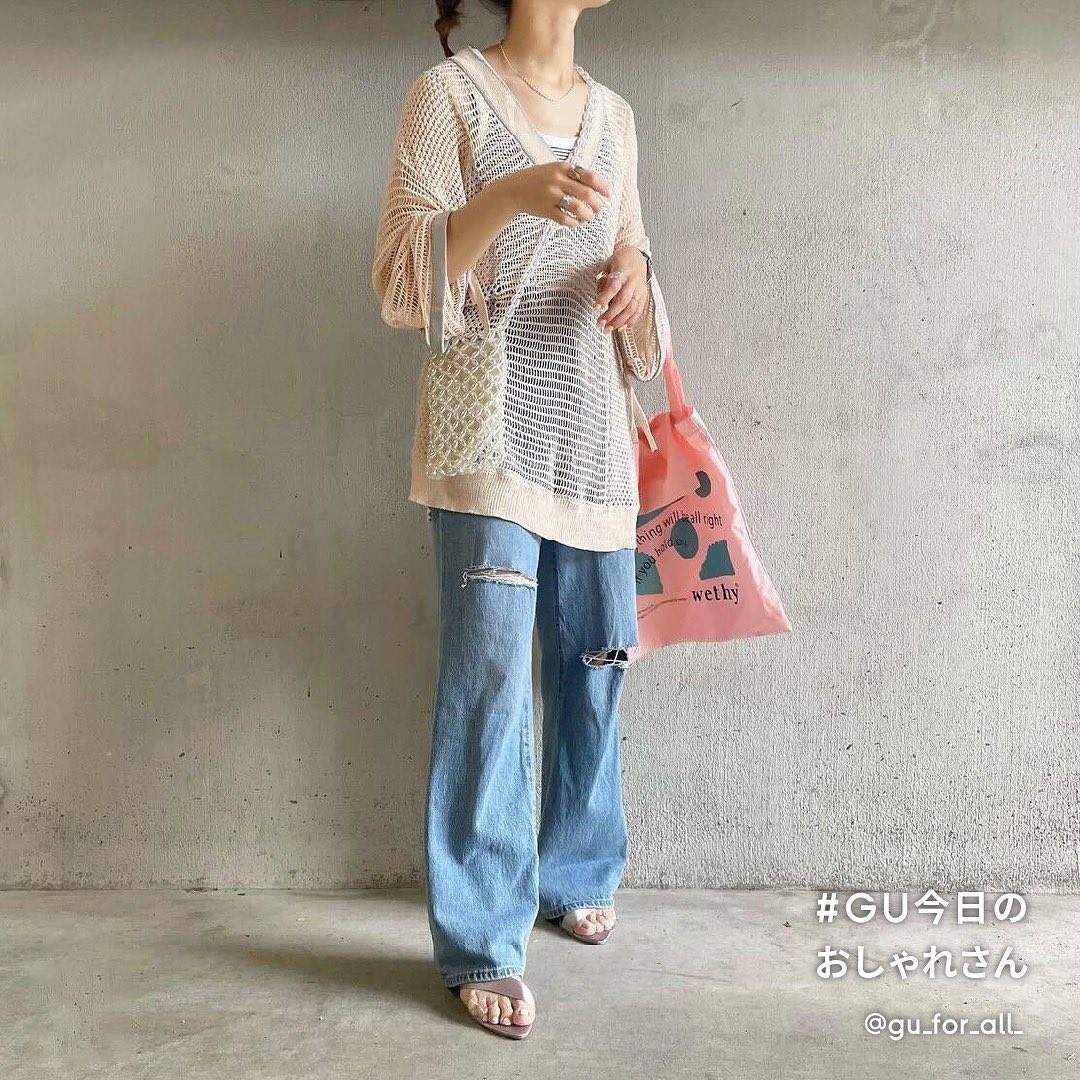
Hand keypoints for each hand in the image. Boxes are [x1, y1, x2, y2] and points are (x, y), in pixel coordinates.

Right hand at [495, 161, 609, 225]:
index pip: (589, 176)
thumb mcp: (554, 170)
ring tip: (588, 218)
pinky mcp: (545, 209)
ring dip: (587, 215)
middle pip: (586, 193)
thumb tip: (596, 186)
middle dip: (597, 204)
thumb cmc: (538, 181)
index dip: (602, 187)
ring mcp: (551, 195)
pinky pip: (565, 219)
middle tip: (598, 210)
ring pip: (577, 208)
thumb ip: (572, 175)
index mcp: (563, 167)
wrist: (513, 190)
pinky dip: (574, 223)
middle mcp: (557, 180)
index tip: (607, 195)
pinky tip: (575, 223)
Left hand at [594, 245, 647, 332]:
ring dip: (619, 321)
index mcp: (622, 271)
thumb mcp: (606, 267)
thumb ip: (602, 283)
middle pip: (623, 301)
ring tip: (608, 329)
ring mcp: (639, 290)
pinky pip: (638, 311)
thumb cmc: (619, 262)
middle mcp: (632, 282)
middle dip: (611, 314)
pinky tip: (621, 328)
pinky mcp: (643, 296)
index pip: (613, 287)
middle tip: (600, 323)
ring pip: (631, 308)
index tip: (595, 309)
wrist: (636, 257)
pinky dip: (630, 321)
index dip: (604, 299)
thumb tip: (599, 301)